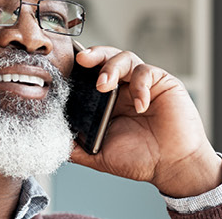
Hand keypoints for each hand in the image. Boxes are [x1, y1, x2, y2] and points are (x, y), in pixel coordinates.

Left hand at [66, 46, 221, 197]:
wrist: (172, 166)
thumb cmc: (140, 160)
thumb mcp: (98, 154)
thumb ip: (75, 146)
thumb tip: (49, 139)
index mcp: (107, 101)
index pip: (89, 74)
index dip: (78, 67)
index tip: (64, 66)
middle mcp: (124, 88)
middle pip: (105, 57)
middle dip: (92, 55)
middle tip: (81, 60)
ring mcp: (143, 84)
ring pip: (125, 58)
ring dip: (111, 67)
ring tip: (104, 85)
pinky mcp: (162, 83)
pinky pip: (147, 72)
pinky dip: (140, 85)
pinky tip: (140, 105)